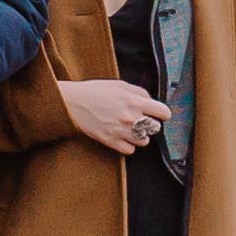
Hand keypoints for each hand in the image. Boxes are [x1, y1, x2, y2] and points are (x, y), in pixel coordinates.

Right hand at [57, 77, 172, 152]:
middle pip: (155, 128)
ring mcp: (120, 131)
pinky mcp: (110, 141)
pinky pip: (130, 150)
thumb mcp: (120, 84)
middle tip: (142, 120)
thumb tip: (151, 101)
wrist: (72, 102)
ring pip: (144, 141)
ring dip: (140, 136)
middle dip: (151, 124)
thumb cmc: (95, 91)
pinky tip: (123, 137)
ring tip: (131, 129)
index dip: (163, 113)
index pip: (163, 112)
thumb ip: (139, 92)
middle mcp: (130, 117)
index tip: (159, 114)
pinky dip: (129, 145)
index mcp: (134, 101)